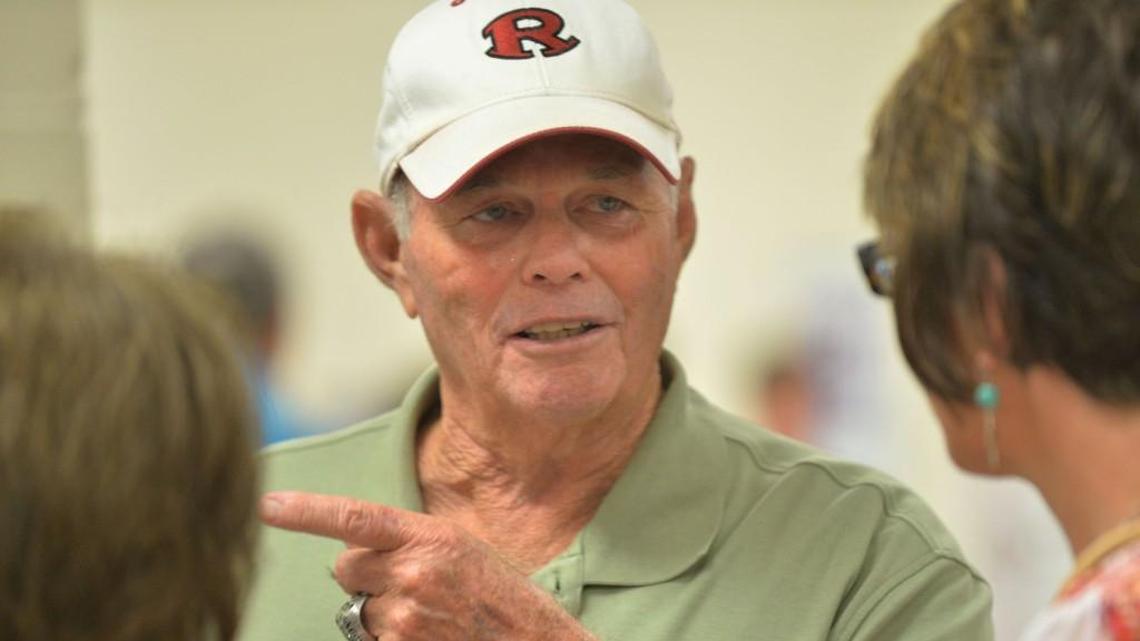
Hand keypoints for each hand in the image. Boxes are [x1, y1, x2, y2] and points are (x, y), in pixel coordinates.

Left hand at [260, 491, 596, 640]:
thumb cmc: (498, 594)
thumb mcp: (460, 549)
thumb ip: (408, 541)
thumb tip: (354, 544)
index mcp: (430, 536)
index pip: (355, 518)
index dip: (307, 512)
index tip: (268, 504)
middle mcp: (413, 573)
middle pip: (345, 565)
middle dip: (362, 573)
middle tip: (405, 582)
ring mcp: (405, 617)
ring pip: (357, 606)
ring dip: (379, 609)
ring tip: (428, 614)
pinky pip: (371, 638)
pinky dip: (390, 637)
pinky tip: (428, 633)